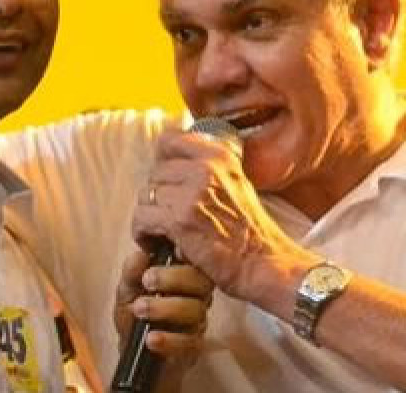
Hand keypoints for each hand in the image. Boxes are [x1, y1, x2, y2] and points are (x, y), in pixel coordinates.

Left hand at [114, 248, 213, 358]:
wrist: (132, 353)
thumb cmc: (134, 315)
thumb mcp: (126, 291)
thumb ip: (132, 273)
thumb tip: (141, 255)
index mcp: (183, 276)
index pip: (195, 260)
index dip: (185, 255)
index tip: (168, 253)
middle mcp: (196, 296)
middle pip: (202, 281)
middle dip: (174, 278)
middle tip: (147, 281)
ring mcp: (196, 321)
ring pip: (195, 310)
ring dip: (166, 308)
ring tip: (140, 309)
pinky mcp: (194, 346)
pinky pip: (190, 341)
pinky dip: (169, 340)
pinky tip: (150, 338)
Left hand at [132, 130, 314, 303]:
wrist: (264, 264)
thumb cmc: (251, 232)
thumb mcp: (237, 185)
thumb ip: (209, 170)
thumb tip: (172, 163)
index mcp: (219, 156)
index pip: (169, 140)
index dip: (160, 161)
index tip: (163, 181)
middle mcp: (206, 168)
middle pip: (155, 174)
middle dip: (156, 198)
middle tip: (164, 218)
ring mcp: (191, 193)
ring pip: (145, 196)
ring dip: (148, 217)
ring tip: (159, 233)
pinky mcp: (179, 220)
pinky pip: (142, 219)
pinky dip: (142, 234)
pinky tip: (154, 243)